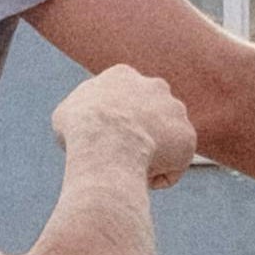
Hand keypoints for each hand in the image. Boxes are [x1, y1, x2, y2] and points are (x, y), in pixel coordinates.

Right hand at [56, 62, 197, 188]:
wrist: (107, 142)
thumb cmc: (80, 130)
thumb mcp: (65, 114)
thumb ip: (82, 113)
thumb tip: (84, 123)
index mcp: (123, 75)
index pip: (121, 99)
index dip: (113, 123)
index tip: (105, 139)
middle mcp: (155, 86)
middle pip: (147, 115)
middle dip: (139, 134)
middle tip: (121, 155)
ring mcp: (175, 109)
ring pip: (164, 139)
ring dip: (152, 155)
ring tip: (130, 170)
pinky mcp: (188, 136)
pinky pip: (175, 164)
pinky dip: (161, 175)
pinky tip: (142, 179)